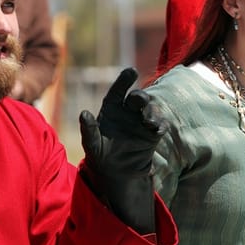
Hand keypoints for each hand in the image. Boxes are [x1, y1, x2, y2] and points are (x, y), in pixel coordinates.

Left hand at [79, 67, 167, 233]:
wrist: (117, 173)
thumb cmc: (101, 155)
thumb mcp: (92, 145)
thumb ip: (89, 130)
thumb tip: (83, 114)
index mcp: (112, 108)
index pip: (118, 90)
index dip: (124, 80)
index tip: (131, 71)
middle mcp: (128, 111)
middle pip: (138, 98)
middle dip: (140, 97)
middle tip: (139, 100)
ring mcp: (142, 121)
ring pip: (151, 110)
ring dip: (152, 113)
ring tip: (149, 123)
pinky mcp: (153, 133)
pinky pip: (160, 125)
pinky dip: (161, 125)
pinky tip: (157, 130)